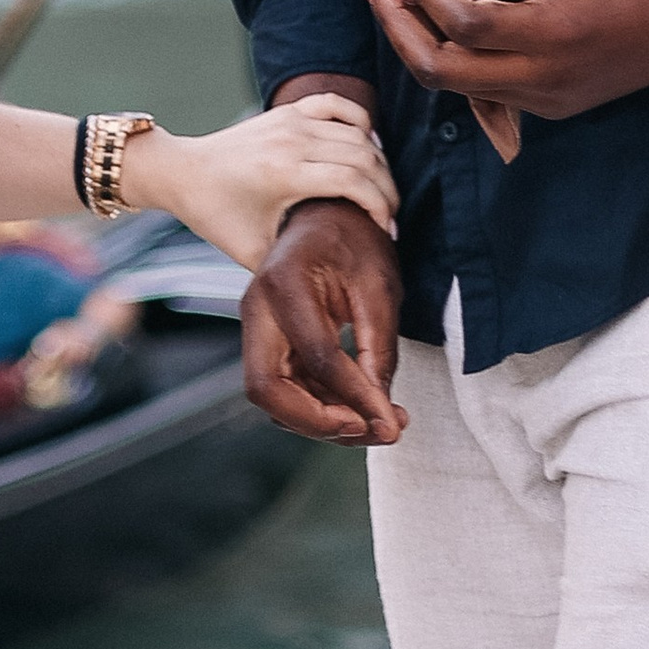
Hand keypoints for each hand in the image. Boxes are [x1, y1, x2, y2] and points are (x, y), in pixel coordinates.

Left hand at [127, 92, 396, 272]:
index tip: (386, 231)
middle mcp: (291, 140)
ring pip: (357, 132)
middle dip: (386, 188)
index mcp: (283, 173)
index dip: (380, 206)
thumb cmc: (215, 215)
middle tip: (391, 215)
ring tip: (381, 191)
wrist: (183, 173)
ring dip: (378, 161)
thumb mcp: (253, 251)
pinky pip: (337, 105)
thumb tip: (330, 283)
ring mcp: (290, 121)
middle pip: (364, 156)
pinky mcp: (287, 112)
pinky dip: (359, 121)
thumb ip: (292, 262)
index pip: (354, 180)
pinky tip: (367, 144)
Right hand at [241, 196, 405, 446]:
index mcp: (284, 282)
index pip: (315, 356)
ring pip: (274, 398)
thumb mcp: (380, 289)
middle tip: (372, 431)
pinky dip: (321, 409)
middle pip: (267, 389)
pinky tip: (363, 410)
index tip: (391, 423)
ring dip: (323, 423)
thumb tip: (382, 416)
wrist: (327, 217)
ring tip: (381, 424)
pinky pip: (286, 389)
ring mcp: (257, 329)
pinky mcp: (268, 344)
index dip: (354, 397)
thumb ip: (379, 351)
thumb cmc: (354, 243)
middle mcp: (257, 308)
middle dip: (318, 423)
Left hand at [362, 0, 648, 122]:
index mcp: (555, 33)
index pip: (464, 25)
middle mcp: (547, 79)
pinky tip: (439, 29)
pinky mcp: (554, 108)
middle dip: (398, 31)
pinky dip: (457, 66)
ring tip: (397, 4)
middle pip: (444, 74)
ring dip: (421, 49)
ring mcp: (549, 101)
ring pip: (460, 90)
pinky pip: (489, 95)